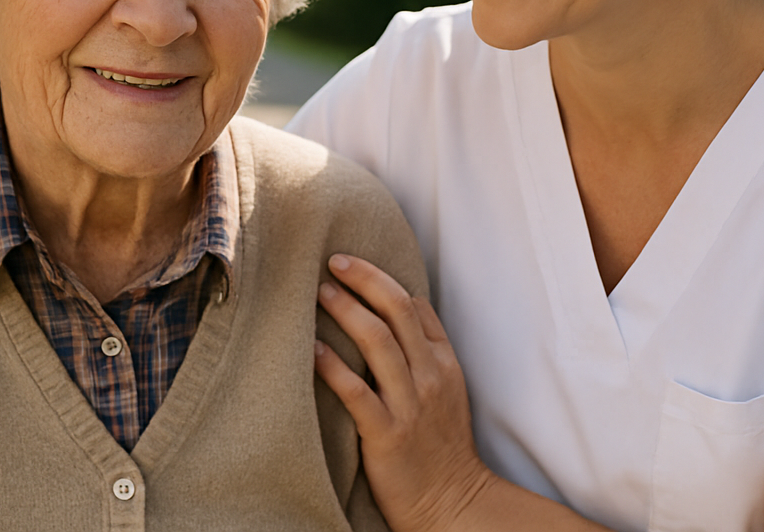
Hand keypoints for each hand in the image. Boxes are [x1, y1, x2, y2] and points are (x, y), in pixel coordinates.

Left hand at [314, 254, 496, 531]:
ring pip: (377, 341)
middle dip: (364, 279)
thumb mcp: (448, 390)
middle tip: (333, 261)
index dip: (382, 277)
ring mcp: (409, 404)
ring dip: (346, 310)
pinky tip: (312, 348)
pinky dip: (332, 366)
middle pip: (396, 311)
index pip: (416, 306)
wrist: (452, 502)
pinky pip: (356, 392)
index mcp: (443, 363)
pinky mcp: (387, 434)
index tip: (351, 262)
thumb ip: (428, 348)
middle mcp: (429, 377)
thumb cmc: (441, 445)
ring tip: (320, 292)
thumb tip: (405, 303)